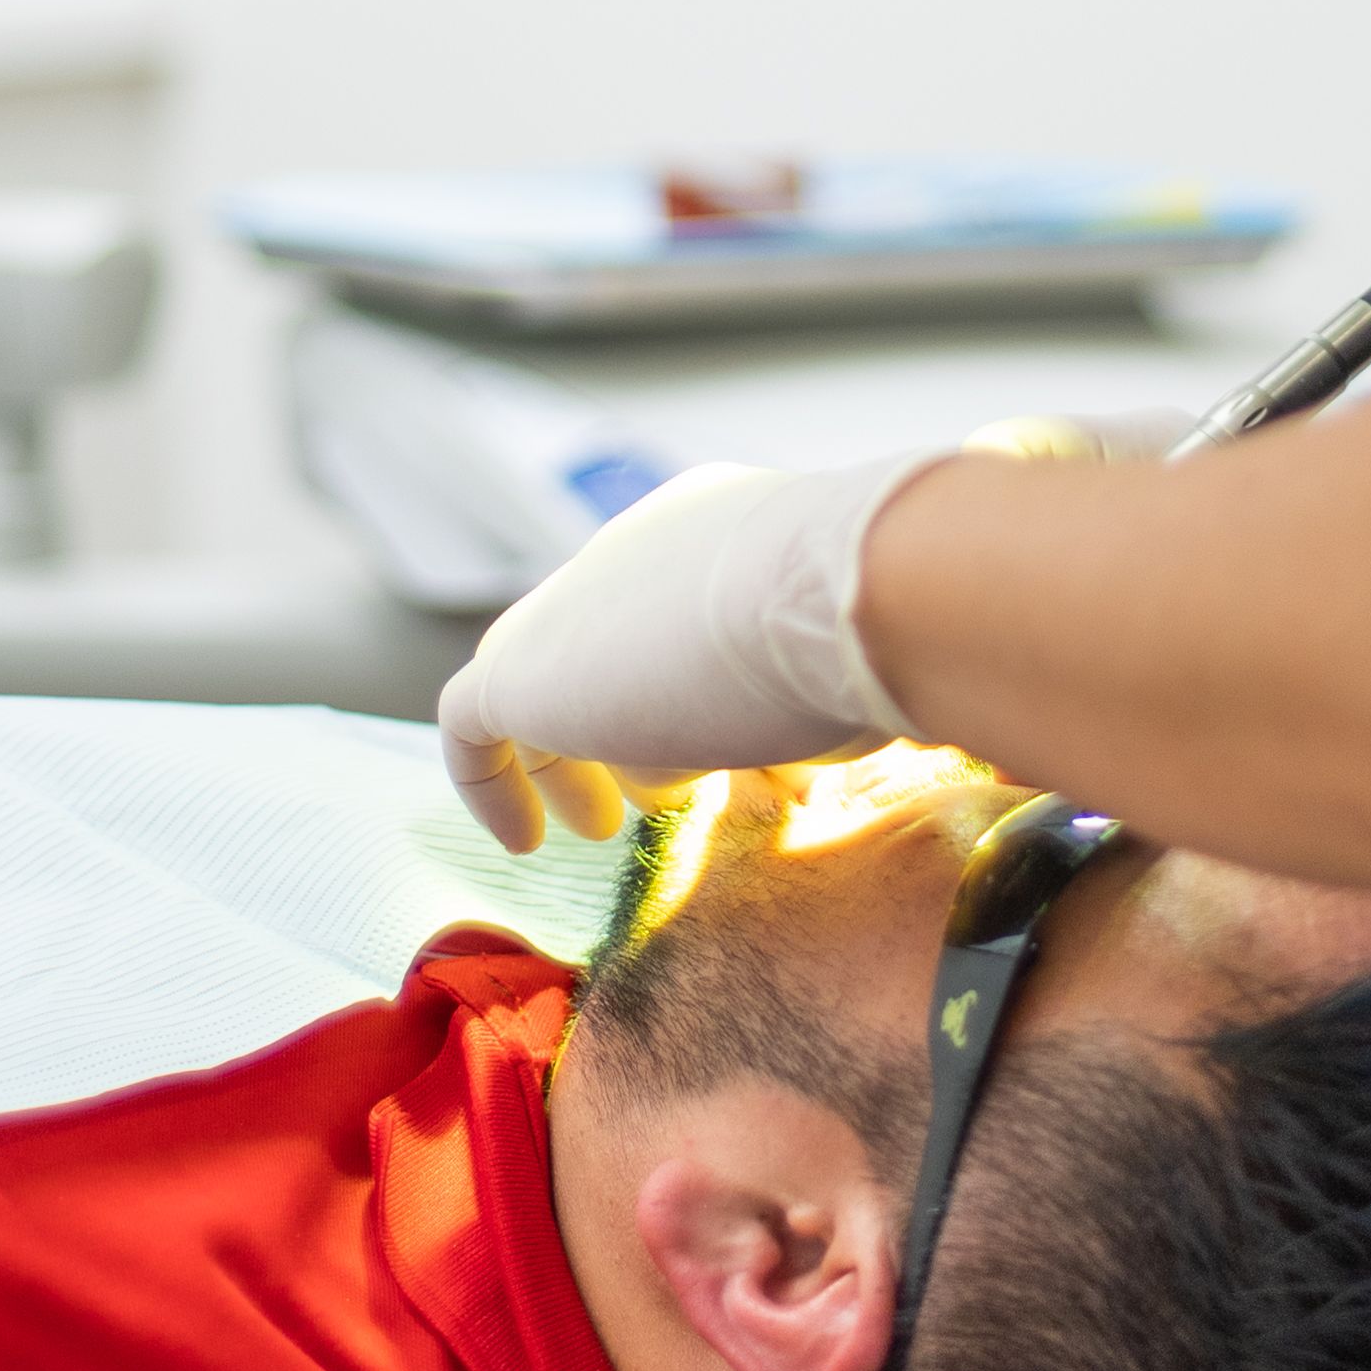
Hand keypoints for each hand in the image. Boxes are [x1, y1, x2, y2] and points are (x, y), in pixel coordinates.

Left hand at [438, 457, 930, 849]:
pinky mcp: (524, 668)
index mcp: (732, 527)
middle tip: (670, 797)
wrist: (853, 593)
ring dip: (590, 759)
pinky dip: (494, 782)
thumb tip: (847, 759)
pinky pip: (476, 722)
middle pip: (619, 645)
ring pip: (556, 686)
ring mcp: (580, 599)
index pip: (690, 611)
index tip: (747, 771)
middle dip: (641, 726)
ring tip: (611, 822)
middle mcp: (650, 546)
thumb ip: (835, 694)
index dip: (706, 694)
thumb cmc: (894, 632)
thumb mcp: (862, 663)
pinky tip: (528, 842)